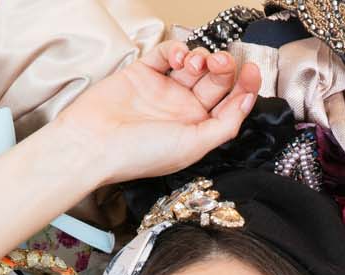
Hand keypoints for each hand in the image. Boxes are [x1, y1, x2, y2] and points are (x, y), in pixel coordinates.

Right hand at [56, 40, 262, 186]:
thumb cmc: (139, 154)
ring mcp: (163, 90)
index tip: (252, 72)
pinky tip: (178, 57)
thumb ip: (224, 126)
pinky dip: (176, 49)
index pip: (230, 104)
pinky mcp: (143, 72)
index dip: (245, 87)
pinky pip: (167, 53)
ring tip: (195, 63)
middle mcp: (183, 110)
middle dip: (223, 69)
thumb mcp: (194, 146)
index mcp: (197, 130)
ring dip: (201, 58)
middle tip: (220, 63)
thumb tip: (246, 103)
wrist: (93, 144)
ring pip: (194, 65)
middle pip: (215, 81)